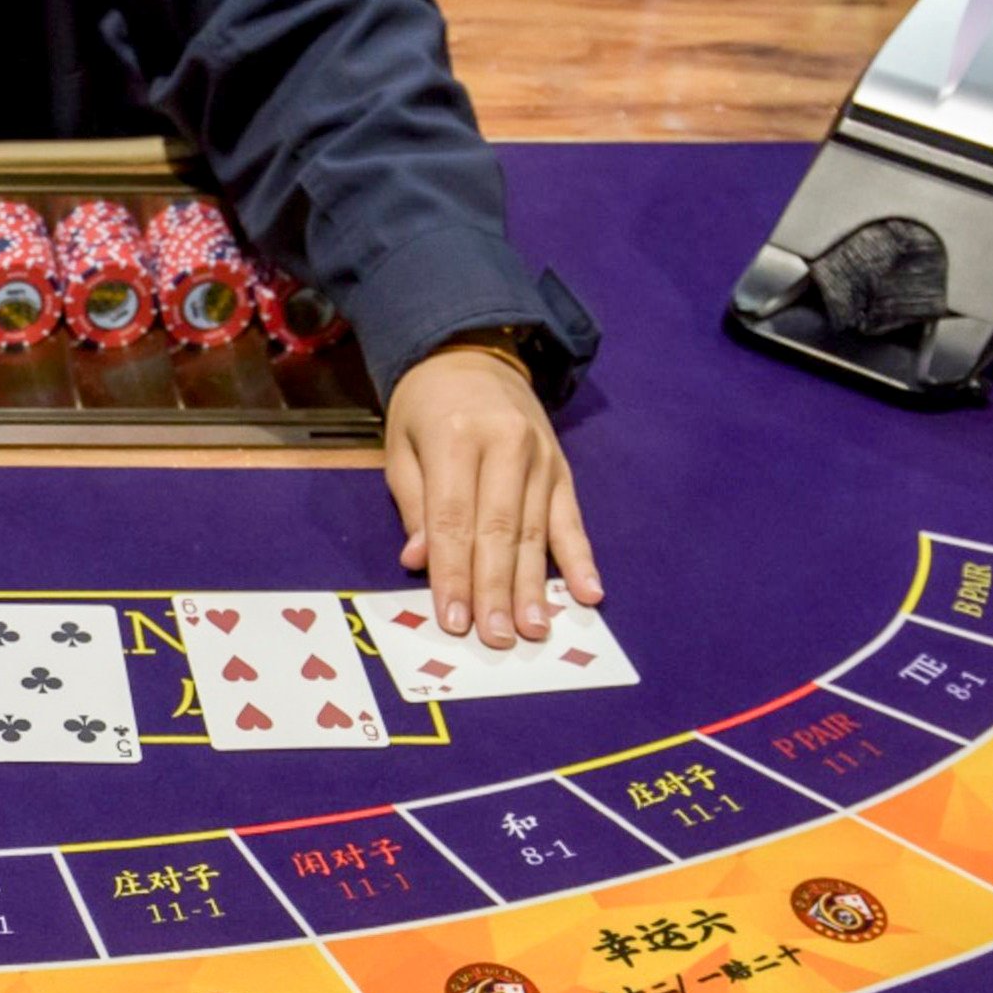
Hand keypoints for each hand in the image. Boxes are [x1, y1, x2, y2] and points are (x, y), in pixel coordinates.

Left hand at [383, 343, 598, 650]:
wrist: (475, 354)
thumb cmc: (426, 409)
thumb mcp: (401, 446)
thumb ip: (413, 504)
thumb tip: (418, 561)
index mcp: (457, 437)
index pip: (453, 519)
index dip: (453, 573)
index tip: (453, 620)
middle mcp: (506, 446)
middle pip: (500, 531)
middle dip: (496, 590)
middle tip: (497, 638)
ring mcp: (542, 458)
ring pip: (536, 532)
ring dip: (535, 586)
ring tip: (536, 630)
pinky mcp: (563, 469)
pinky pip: (571, 520)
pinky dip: (581, 558)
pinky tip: (591, 593)